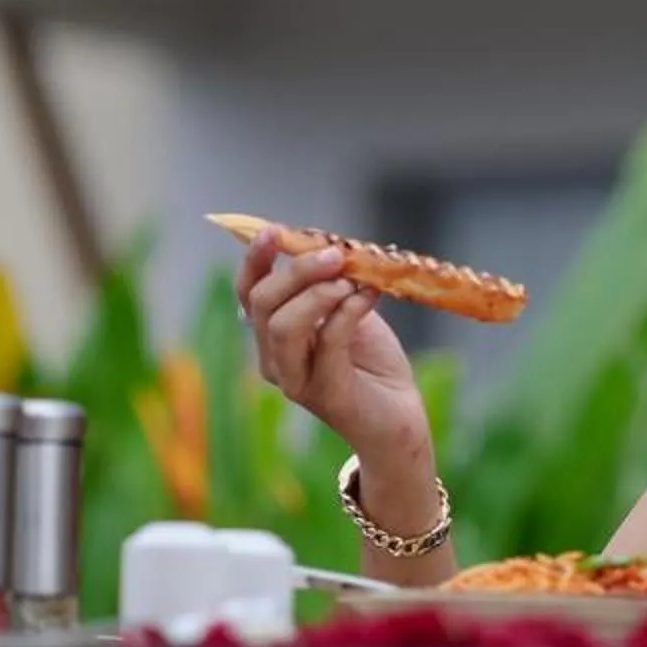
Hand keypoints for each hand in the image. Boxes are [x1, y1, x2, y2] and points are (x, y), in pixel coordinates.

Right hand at [237, 236, 429, 458]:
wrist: (398, 415)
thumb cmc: (371, 361)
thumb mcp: (347, 309)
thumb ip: (332, 282)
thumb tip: (328, 243)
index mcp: (272, 333)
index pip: (248, 292)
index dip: (255, 260)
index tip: (274, 231)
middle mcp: (273, 357)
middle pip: (262, 304)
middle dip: (297, 271)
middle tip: (335, 253)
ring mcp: (294, 379)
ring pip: (283, 326)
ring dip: (317, 293)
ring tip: (350, 279)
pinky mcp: (325, 393)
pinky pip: (328, 342)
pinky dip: (349, 310)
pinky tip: (370, 294)